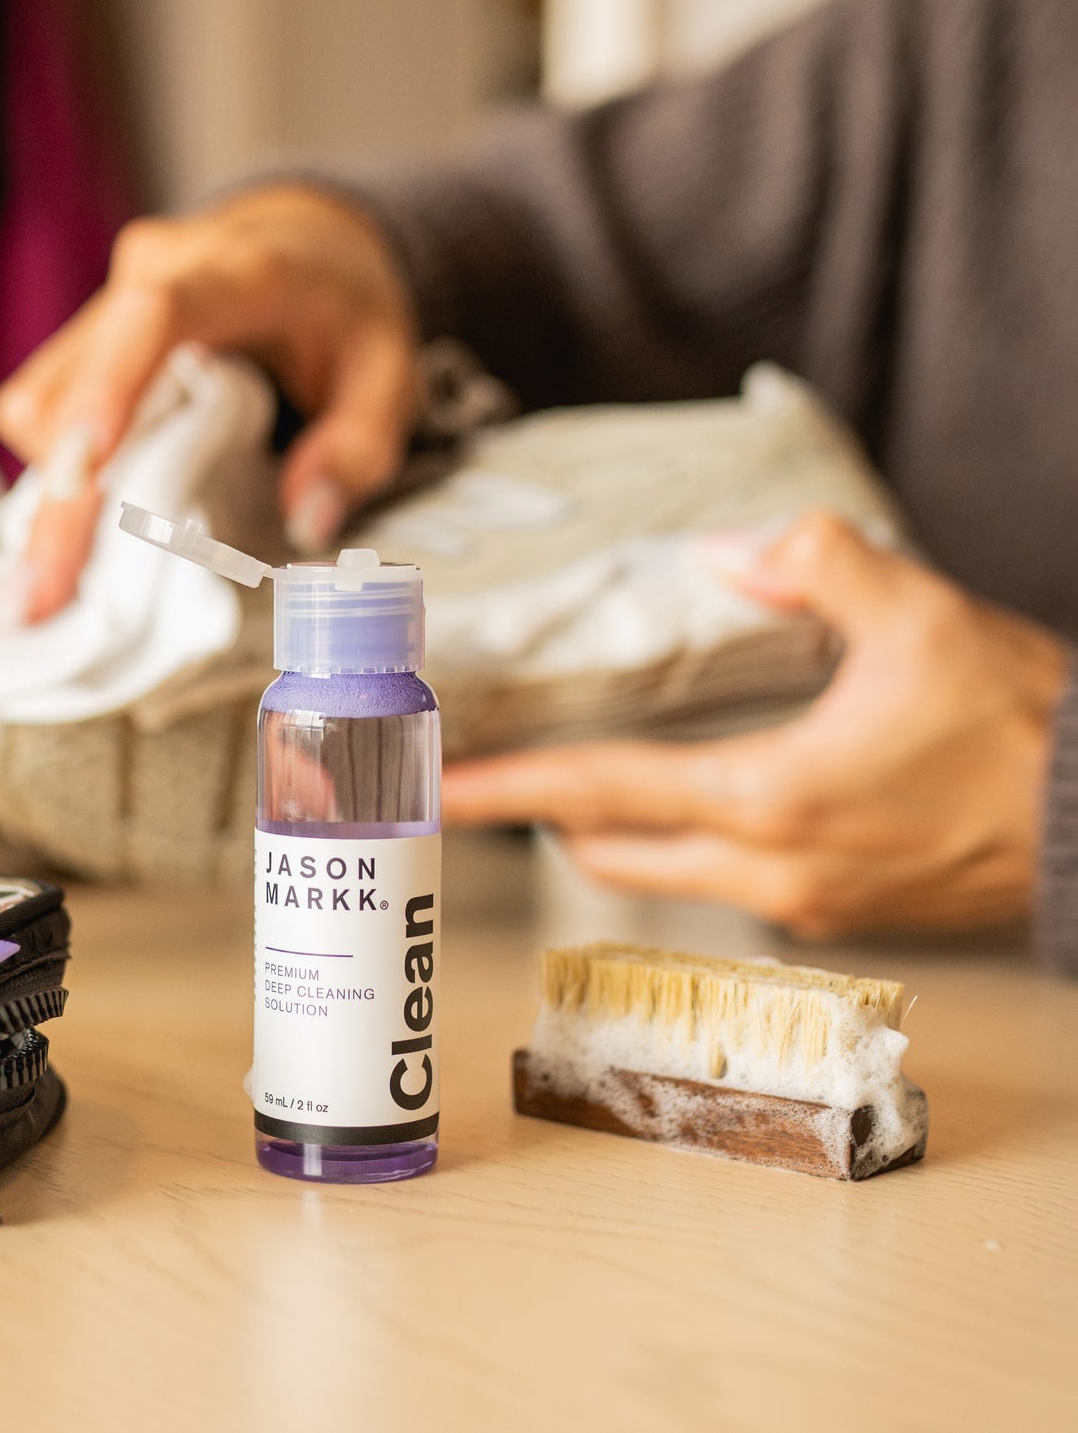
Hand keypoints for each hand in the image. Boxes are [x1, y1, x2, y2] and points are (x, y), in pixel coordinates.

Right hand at [0, 185, 418, 620]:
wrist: (305, 239)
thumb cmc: (345, 305)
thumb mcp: (390, 371)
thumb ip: (360, 447)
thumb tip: (306, 520)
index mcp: (229, 273)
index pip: (152, 317)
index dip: (109, 390)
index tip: (83, 470)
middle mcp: (146, 280)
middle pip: (71, 388)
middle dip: (55, 501)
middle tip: (40, 599)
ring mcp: (104, 313)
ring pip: (39, 408)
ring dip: (47, 500)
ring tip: (58, 587)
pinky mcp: (84, 350)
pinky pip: (44, 419)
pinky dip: (55, 485)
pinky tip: (75, 542)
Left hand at [443, 512, 1071, 936]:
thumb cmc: (1021, 728)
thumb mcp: (919, 615)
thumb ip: (814, 562)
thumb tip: (727, 551)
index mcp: (768, 799)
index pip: (602, 793)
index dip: (510, 790)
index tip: (441, 789)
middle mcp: (769, 869)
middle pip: (611, 851)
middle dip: (542, 819)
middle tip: (492, 781)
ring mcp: (800, 902)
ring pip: (663, 873)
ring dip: (610, 833)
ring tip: (572, 784)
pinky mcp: (834, 910)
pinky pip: (721, 881)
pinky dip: (677, 844)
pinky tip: (683, 800)